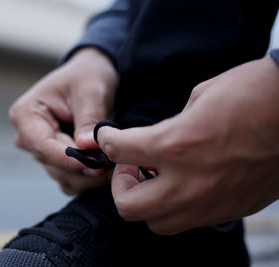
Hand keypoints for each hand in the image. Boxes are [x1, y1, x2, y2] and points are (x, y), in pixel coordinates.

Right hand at [9, 48, 117, 194]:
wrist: (90, 77)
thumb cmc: (87, 76)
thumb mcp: (91, 91)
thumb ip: (89, 119)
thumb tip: (86, 147)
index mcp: (26, 114)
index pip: (43, 146)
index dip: (69, 159)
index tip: (96, 165)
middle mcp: (27, 135)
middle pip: (52, 164)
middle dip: (84, 168)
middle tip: (114, 163)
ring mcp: (40, 150)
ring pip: (62, 176)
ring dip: (88, 175)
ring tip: (114, 163)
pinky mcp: (55, 160)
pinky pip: (69, 179)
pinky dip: (88, 178)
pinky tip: (106, 166)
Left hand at [97, 56, 278, 233]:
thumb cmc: (251, 93)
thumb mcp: (199, 98)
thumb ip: (169, 127)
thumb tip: (156, 140)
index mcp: (175, 145)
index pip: (119, 151)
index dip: (107, 142)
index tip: (108, 138)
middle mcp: (188, 182)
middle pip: (128, 207)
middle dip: (120, 185)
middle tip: (130, 166)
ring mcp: (210, 203)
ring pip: (157, 224)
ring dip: (146, 201)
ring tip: (155, 177)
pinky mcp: (231, 210)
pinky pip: (188, 220)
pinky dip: (175, 206)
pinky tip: (183, 183)